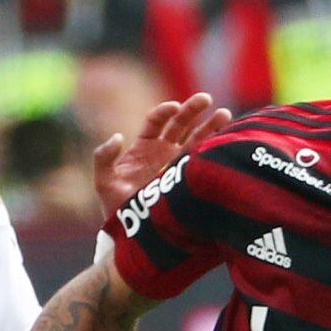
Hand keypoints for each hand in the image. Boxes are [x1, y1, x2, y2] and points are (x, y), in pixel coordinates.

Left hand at [92, 92, 231, 215]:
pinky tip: (227, 139)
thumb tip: (118, 136)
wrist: (134, 231)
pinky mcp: (190, 177)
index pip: (156, 121)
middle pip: (180, 123)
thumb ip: (103, 157)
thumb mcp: (104, 181)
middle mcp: (164, 150)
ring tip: (224, 114)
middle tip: (206, 99)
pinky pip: (203, 159)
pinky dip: (215, 148)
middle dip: (192, 110)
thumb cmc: (116, 206)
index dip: (164, 112)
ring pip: (196, 138)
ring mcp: (179, 163)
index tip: (174, 108)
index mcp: (144, 146)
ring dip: (210, 125)